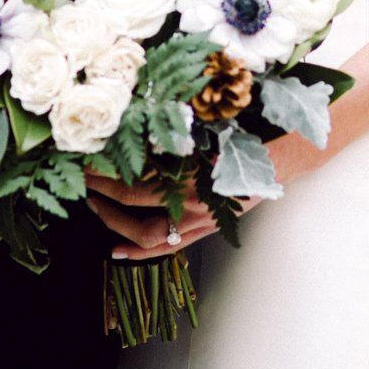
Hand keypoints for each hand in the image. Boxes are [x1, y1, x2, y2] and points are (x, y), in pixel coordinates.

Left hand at [88, 132, 325, 264]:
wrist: (286, 155)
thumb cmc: (249, 132)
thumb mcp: (210, 124)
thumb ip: (175, 127)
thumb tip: (133, 117)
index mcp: (195, 177)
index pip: (137, 183)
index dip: (106, 176)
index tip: (85, 162)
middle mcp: (197, 205)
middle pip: (138, 212)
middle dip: (104, 198)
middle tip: (83, 182)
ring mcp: (204, 222)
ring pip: (151, 237)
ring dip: (117, 225)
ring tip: (95, 208)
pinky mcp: (207, 228)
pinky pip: (170, 247)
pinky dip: (142, 251)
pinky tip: (118, 250)